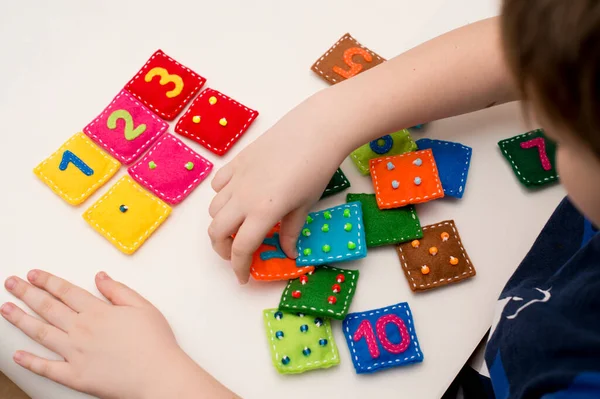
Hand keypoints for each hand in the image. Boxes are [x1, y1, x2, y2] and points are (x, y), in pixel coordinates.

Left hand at [1, 270, 236, 398]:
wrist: (158, 376)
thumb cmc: (155, 343)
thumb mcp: (143, 307)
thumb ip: (119, 291)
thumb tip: (100, 277)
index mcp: (98, 312)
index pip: (66, 291)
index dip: (48, 281)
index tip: (34, 274)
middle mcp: (81, 330)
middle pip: (48, 307)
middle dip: (27, 293)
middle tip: (11, 283)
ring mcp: (75, 354)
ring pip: (41, 333)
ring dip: (21, 319)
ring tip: (6, 309)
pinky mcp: (75, 376)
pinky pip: (47, 368)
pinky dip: (30, 362)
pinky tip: (17, 356)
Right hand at [208, 92, 350, 283]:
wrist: (315, 130)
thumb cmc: (316, 169)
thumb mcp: (305, 205)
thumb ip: (292, 231)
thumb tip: (288, 252)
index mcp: (262, 212)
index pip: (241, 249)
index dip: (240, 267)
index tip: (244, 277)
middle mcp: (243, 197)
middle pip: (217, 232)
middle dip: (223, 249)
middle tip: (237, 255)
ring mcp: (237, 178)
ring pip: (214, 208)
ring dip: (221, 224)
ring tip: (238, 227)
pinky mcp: (237, 161)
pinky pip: (218, 184)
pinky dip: (221, 196)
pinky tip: (236, 198)